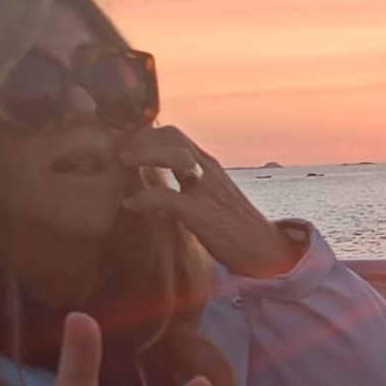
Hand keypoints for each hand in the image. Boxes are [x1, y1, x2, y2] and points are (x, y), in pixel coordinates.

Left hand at [117, 126, 299, 278]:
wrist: (266, 250)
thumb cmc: (236, 228)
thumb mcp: (213, 197)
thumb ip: (189, 185)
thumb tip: (157, 185)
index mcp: (209, 167)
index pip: (176, 136)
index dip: (147, 135)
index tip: (125, 145)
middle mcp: (209, 171)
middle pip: (173, 136)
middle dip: (142, 138)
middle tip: (119, 150)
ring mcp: (208, 191)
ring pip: (175, 156)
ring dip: (144, 154)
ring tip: (123, 162)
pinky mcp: (205, 215)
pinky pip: (170, 198)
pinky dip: (146, 198)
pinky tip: (132, 203)